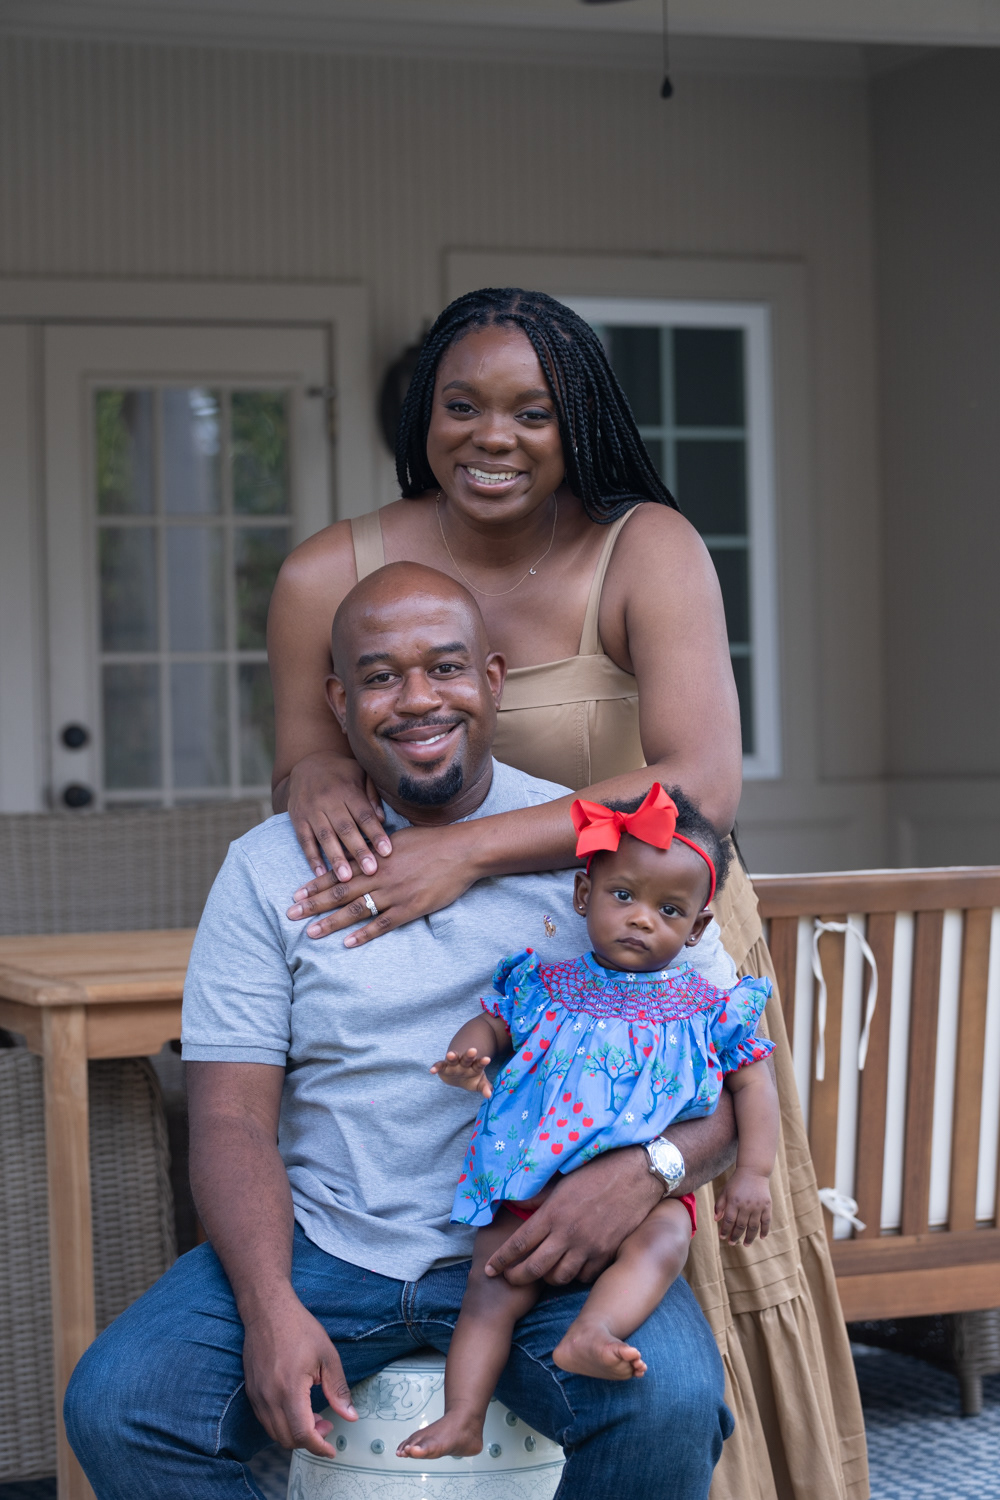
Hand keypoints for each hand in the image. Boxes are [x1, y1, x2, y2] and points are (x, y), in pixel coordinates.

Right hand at [241, 1288, 356, 1457]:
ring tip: (314, 1417)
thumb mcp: (327, 1355)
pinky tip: (296, 1408)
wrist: (267, 1309)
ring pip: (274, 1432)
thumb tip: (350, 1416)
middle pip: (286, 1438)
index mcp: (289, 1389)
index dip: (318, 1447)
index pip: (302, 1433)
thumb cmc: (299, 1328)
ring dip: (294, 1433)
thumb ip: (338, 1389)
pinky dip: (281, 1424)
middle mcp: (269, 1397)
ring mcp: (256, 1395)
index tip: (331, 1449)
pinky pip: (265, 1420)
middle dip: (309, 1441)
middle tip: (326, 1426)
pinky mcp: (251, 1391)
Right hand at [285, 750, 389, 883]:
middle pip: (346, 828)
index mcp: (348, 790)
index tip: (387, 852)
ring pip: (325, 836)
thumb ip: (372, 795)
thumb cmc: (342, 773)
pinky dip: (312, 857)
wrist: (306, 764)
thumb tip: (382, 819)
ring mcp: (311, 810)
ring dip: (336, 858)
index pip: (364, 815)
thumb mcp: (361, 774)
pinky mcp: (298, 819)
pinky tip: (321, 873)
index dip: (376, 834)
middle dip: (359, 850)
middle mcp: (329, 800)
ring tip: (346, 878)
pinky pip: (305, 840)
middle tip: (371, 871)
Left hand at [287, 822, 479, 944]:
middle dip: (313, 906)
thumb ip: (375, 848)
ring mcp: (394, 893)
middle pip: (339, 893)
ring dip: (331, 923)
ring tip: (311, 933)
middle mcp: (378, 876)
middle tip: (290, 916)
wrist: (461, 851)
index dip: (315, 885)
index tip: (295, 896)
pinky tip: (348, 943)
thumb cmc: (431, 841)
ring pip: (355, 911)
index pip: (338, 873)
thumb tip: (360, 851)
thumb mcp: (397, 838)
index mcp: (373, 858)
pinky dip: (364, 934)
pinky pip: (382, 924)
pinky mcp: (410, 908)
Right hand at [430, 1047, 492, 1096]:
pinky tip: (432, 1070)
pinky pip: (440, 1065)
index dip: (483, 1062)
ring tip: (450, 1054)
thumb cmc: (472, 1077)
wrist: (459, 1074)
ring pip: (453, 1059)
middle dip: (469, 1055)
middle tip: (473, 1050)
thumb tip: (489, 1095)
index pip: (479, 1064)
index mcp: (475, 1067)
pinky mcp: (444, 1067)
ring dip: (452, 1057)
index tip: (487, 1059)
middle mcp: (464, 1064)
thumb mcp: (480, 1083)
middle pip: (467, 1058)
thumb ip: (485, 1087)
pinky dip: (436, 1067)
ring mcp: (454, 1064)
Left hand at [484, 1145, 662, 1286]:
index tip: (489, 1271)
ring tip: (542, 1272)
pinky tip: (570, 1267)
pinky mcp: (606, 1254)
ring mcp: (588, 1247)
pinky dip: (574, 1276)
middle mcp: (567, 1234)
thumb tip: (514, 1202)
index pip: (518, 1245)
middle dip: (516, 1278)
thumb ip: (537, 1198)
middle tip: (509, 1279)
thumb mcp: (561, 1181)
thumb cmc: (596, 1172)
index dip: (500, 1261)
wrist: (636, 1175)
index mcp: (552, 1214)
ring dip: (546, 1278)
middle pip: (533, 1269)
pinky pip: (584, 1277)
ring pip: (559, 1277)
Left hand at [714, 1167, 771, 1245]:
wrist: (753, 1171)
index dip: (725, 1230)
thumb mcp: (725, 1191)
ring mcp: (757, 1206)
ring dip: (749, 1238)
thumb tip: (716, 1220)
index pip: (729, 1221)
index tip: (722, 1237)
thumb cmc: (737, 1182)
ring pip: (753, 1227)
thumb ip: (719, 1205)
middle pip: (740, 1226)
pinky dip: (764, 1231)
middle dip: (735, 1236)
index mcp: (734, 1202)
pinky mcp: (767, 1206)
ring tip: (746, 1245)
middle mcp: (746, 1205)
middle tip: (732, 1243)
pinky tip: (761, 1237)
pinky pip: (766, 1221)